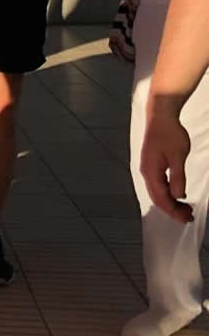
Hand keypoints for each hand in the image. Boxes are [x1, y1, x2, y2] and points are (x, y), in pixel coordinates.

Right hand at [140, 104, 193, 222]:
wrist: (161, 117)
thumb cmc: (168, 133)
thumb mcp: (178, 156)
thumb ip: (178, 178)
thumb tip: (178, 195)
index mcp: (151, 172)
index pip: (161, 198)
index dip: (173, 211)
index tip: (186, 218)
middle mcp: (146, 172)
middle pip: (157, 198)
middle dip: (172, 210)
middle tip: (188, 217)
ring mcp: (149, 168)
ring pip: (158, 192)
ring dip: (171, 202)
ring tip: (185, 208)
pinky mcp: (153, 165)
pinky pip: (159, 185)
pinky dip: (168, 193)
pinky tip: (177, 194)